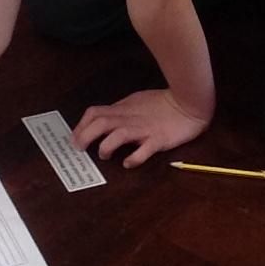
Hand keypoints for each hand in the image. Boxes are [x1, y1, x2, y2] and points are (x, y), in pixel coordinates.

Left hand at [74, 89, 208, 166]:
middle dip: (85, 136)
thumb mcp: (137, 102)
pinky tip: (128, 163)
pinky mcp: (158, 140)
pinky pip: (143, 150)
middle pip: (101, 123)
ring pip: (118, 135)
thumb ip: (121, 111)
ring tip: (104, 155)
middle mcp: (130, 118)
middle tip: (80, 148)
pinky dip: (133, 158)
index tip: (75, 138)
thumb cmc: (163, 104)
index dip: (81, 125)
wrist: (189, 105)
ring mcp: (144, 129)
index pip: (95, 113)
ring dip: (106, 146)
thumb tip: (104, 120)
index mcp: (123, 109)